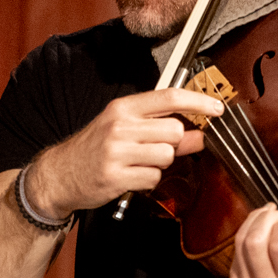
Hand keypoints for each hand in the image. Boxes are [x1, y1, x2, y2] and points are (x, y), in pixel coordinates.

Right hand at [23, 88, 220, 219]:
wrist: (60, 174)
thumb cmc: (96, 148)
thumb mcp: (126, 131)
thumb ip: (163, 131)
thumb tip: (199, 134)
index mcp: (123, 108)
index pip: (169, 97)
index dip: (198, 102)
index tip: (217, 108)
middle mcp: (119, 126)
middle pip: (174, 131)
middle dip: (173, 144)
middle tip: (155, 149)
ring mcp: (117, 151)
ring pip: (167, 156)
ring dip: (160, 164)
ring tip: (139, 164)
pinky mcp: (115, 176)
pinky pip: (154, 178)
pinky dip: (148, 181)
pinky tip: (131, 177)